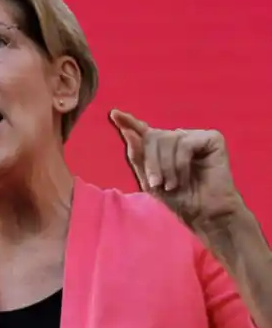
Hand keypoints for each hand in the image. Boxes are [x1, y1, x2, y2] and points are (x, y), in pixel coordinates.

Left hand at [110, 109, 243, 229]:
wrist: (203, 213)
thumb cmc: (178, 199)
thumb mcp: (149, 181)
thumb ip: (138, 157)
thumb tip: (127, 131)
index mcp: (162, 147)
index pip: (143, 131)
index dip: (129, 122)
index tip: (114, 114)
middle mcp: (177, 138)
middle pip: (153, 136)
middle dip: (151, 162)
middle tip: (155, 184)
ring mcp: (195, 136)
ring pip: (168, 139)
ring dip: (166, 167)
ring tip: (172, 185)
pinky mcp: (212, 138)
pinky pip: (185, 143)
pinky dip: (180, 163)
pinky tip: (184, 178)